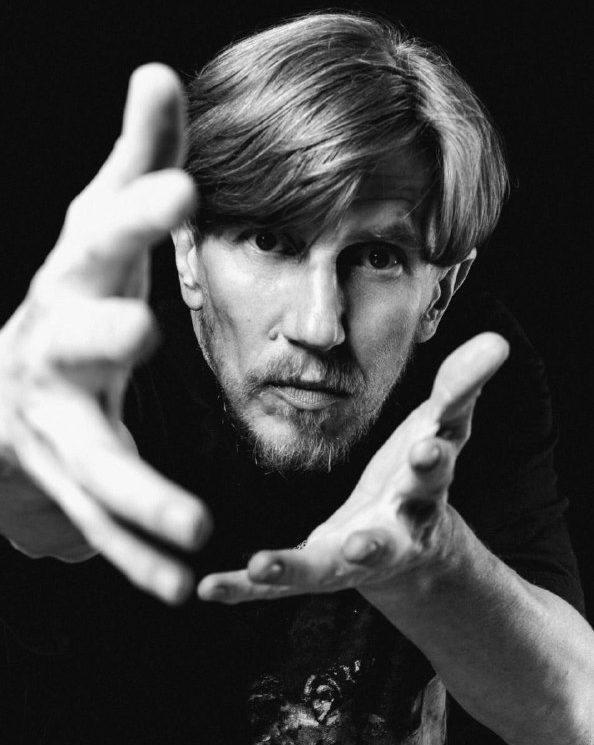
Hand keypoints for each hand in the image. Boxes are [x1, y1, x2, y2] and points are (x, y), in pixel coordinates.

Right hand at [0, 65, 210, 602]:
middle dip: (101, 334)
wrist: (12, 374)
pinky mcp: (70, 476)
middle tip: (137, 331)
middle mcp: (57, 346)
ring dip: (139, 491)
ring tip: (193, 525)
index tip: (182, 182)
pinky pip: (105, 520)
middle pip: (75, 340)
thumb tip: (158, 67)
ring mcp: (57, 420)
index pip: (103, 234)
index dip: (136, 208)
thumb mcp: (102, 220)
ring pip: (94, 455)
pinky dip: (140, 556)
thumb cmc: (78, 289)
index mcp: (75, 278)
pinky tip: (182, 588)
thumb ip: (136, 157)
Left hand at [197, 333, 508, 603]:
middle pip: (387, 540)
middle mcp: (391, 533)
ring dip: (296, 567)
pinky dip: (247, 588)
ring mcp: (351, 557)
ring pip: (326, 569)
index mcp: (423, 491)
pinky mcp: (317, 571)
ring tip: (263, 564)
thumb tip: (497, 341)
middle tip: (364, 542)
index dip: (433, 459)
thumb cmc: (420, 476)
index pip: (434, 472)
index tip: (429, 445)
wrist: (411, 547)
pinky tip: (212, 588)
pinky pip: (281, 583)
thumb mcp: (444, 428)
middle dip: (377, 541)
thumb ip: (462, 386)